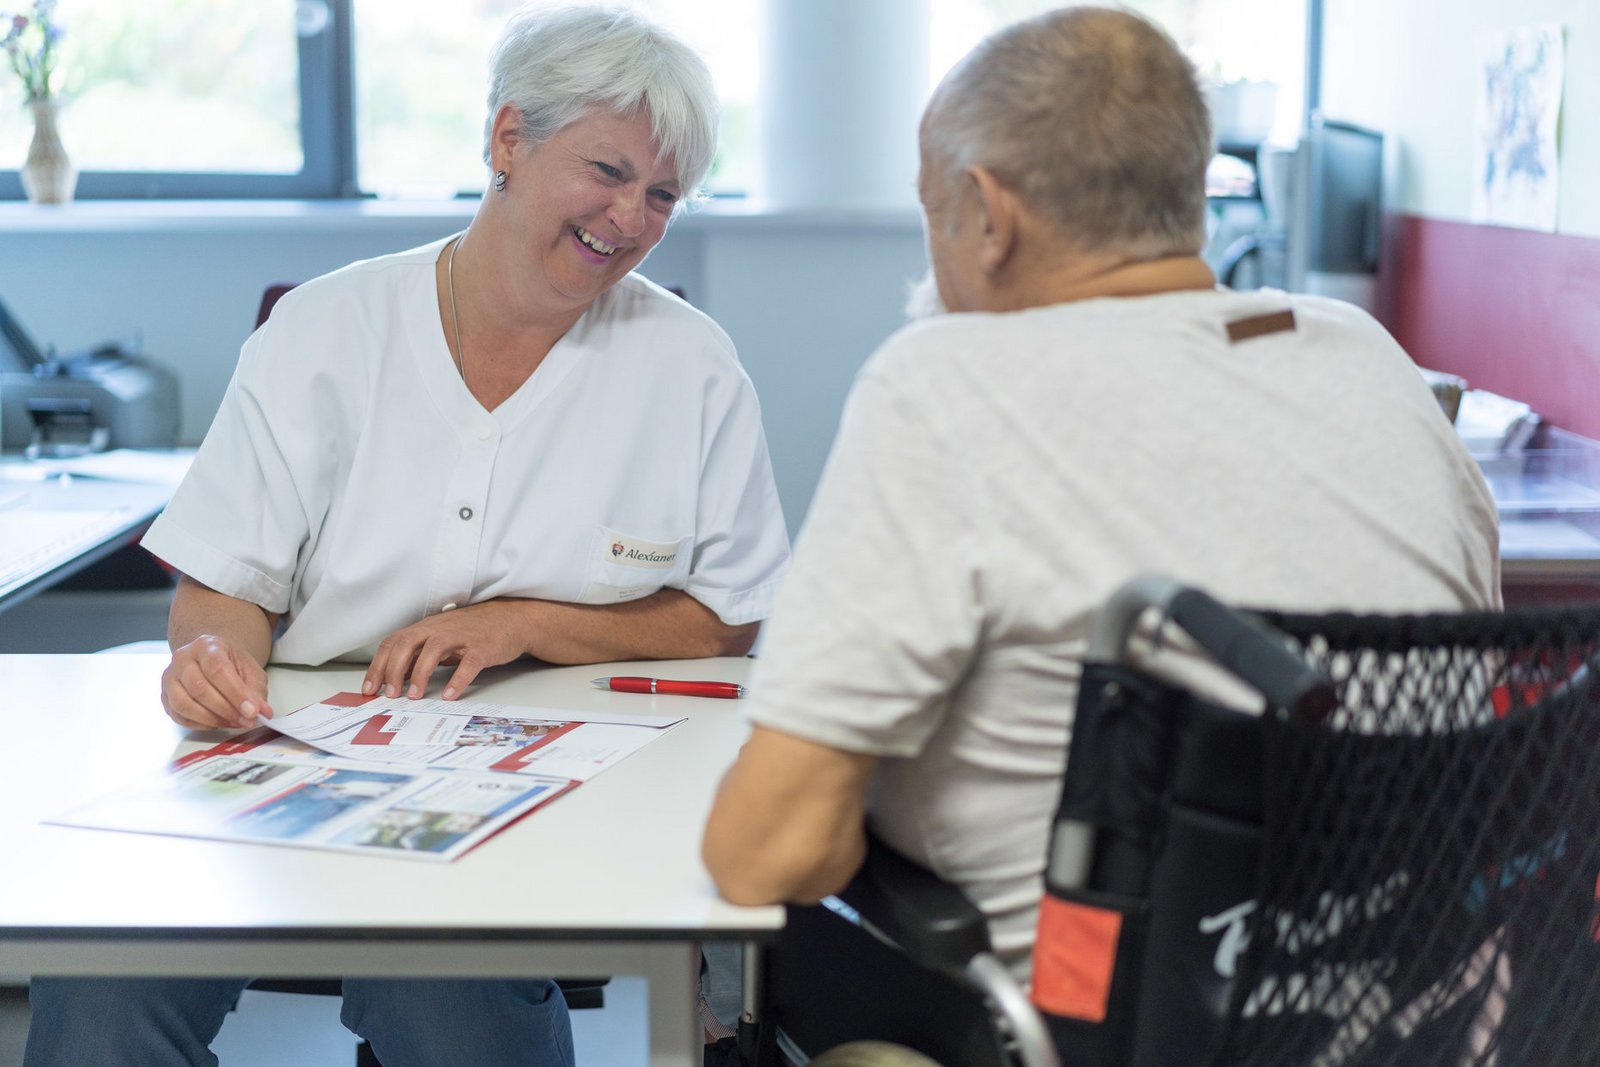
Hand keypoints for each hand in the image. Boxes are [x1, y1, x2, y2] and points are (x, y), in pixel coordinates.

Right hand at [162, 633, 272, 729]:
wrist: (211, 657)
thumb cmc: (230, 663)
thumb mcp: (250, 670)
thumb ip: (256, 691)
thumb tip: (262, 712)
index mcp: (206, 646)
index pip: (217, 670)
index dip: (235, 693)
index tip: (252, 711)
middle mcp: (183, 659)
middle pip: (199, 688)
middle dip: (226, 709)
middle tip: (246, 720)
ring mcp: (170, 677)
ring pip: (184, 704)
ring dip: (212, 719)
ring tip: (233, 722)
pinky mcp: (165, 696)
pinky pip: (178, 716)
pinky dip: (199, 724)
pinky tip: (217, 723)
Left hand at [363, 600, 531, 701]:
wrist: (511, 619)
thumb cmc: (473, 631)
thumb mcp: (440, 639)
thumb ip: (418, 654)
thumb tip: (395, 677)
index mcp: (426, 628)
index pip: (393, 643)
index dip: (378, 666)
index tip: (369, 689)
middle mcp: (439, 629)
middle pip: (407, 644)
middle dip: (393, 670)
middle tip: (390, 695)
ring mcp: (462, 637)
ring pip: (433, 650)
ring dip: (420, 673)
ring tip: (415, 696)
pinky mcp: (483, 647)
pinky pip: (469, 663)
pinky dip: (458, 680)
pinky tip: (449, 695)